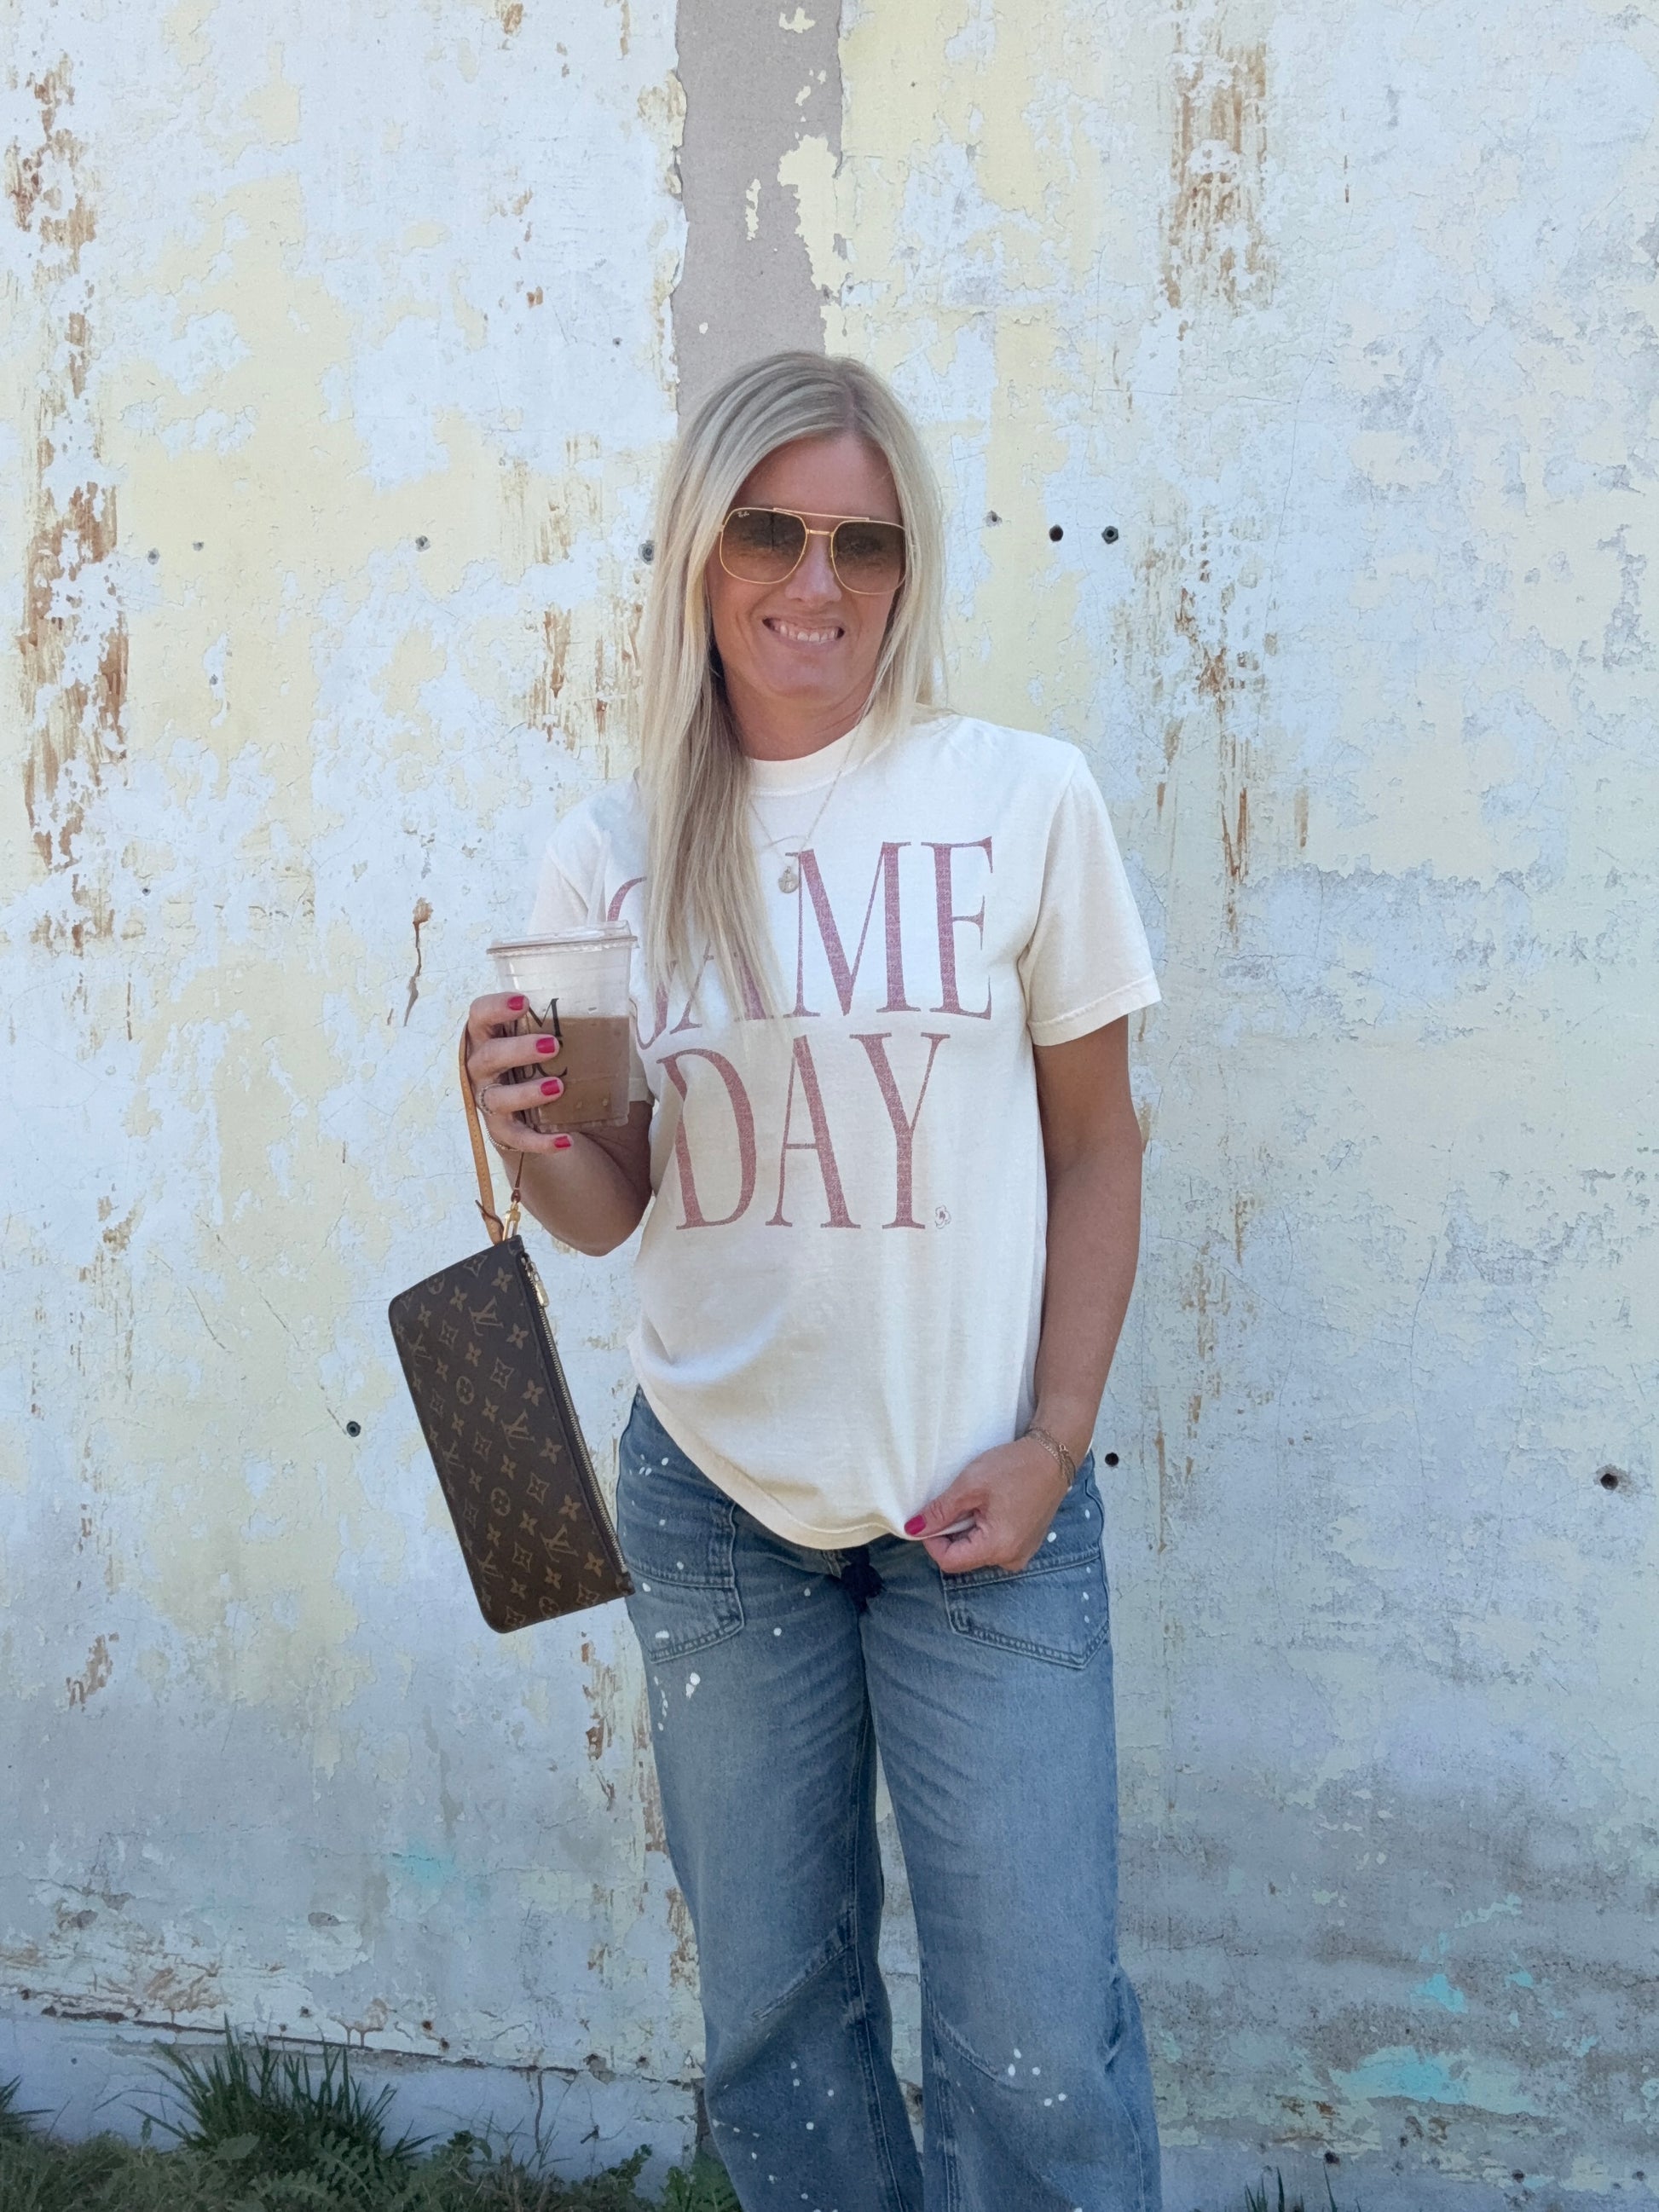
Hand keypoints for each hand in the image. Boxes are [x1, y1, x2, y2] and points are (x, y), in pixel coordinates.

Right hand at [464, 992, 583, 1159]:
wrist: (558, 1122)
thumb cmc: (556, 1069)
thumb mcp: (570, 1045)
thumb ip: (586, 1028)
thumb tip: (626, 1010)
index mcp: (494, 1038)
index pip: (480, 1016)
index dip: (495, 1007)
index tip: (524, 1002)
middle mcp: (484, 1069)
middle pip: (487, 1056)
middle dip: (517, 1049)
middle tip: (552, 1046)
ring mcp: (491, 1102)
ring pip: (496, 1098)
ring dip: (525, 1092)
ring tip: (558, 1087)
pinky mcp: (504, 1133)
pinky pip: (516, 1139)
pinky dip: (539, 1141)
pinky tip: (565, 1140)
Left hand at [903, 1437, 1070, 1575]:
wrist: (1052, 1457)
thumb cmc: (1014, 1467)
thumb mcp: (970, 1485)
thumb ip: (941, 1511)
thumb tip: (913, 1529)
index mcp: (998, 1547)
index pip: (949, 1562)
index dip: (932, 1541)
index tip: (932, 1516)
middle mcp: (1011, 1559)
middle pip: (963, 1558)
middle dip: (951, 1534)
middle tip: (956, 1503)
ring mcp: (1021, 1554)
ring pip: (977, 1551)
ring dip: (967, 1531)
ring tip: (976, 1502)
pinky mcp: (1025, 1545)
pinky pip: (993, 1545)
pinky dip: (983, 1529)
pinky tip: (990, 1506)